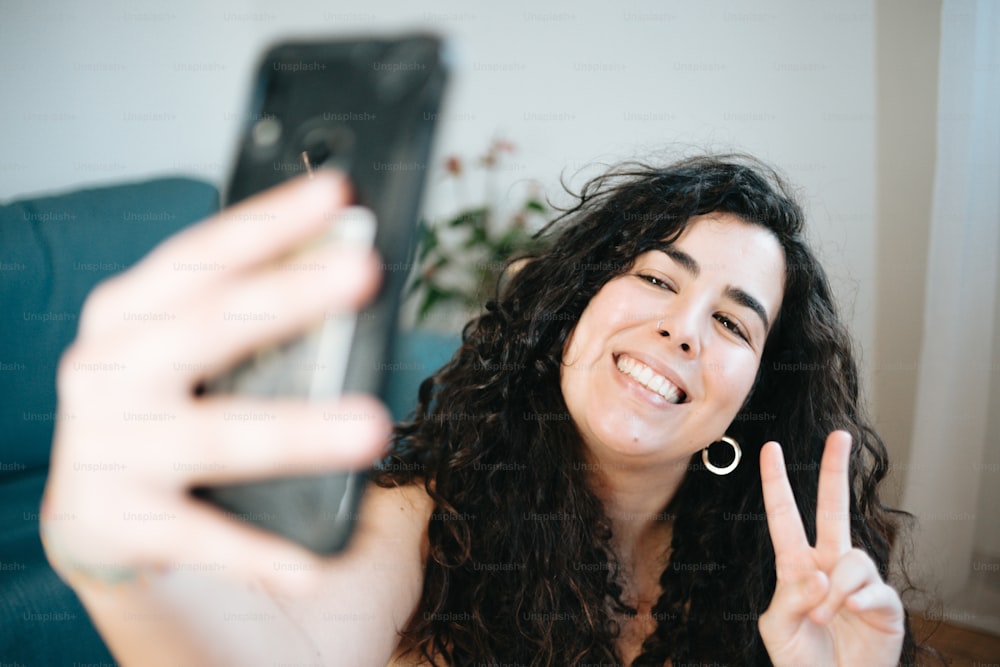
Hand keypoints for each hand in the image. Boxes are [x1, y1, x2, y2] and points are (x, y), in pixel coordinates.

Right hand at [41, 172, 389, 593]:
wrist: (120, 533)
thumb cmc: (191, 430)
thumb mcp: (224, 368)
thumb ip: (285, 337)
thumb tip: (365, 287)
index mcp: (137, 315)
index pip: (207, 255)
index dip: (270, 220)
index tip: (338, 191)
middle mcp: (109, 369)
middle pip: (206, 325)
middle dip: (288, 296)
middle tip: (362, 270)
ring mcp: (108, 446)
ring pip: (214, 433)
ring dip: (295, 429)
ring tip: (370, 426)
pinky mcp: (114, 523)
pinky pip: (200, 537)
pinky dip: (257, 552)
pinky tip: (311, 565)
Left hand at [758, 431, 903, 666]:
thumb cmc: (799, 660)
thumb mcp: (776, 627)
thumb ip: (789, 596)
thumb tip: (819, 572)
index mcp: (796, 565)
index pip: (785, 516)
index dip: (777, 483)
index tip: (771, 449)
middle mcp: (828, 565)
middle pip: (833, 508)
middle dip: (835, 470)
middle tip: (840, 435)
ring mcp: (857, 583)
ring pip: (852, 558)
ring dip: (834, 589)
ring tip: (822, 616)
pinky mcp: (883, 604)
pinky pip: (872, 589)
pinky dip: (857, 602)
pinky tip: (850, 615)